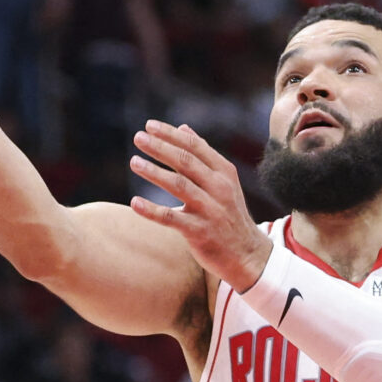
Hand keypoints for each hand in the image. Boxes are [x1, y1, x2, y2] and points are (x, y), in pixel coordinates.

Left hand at [126, 121, 271, 293]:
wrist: (247, 255)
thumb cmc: (229, 215)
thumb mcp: (223, 182)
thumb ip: (203, 155)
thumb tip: (183, 128)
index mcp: (224, 173)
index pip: (195, 147)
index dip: (171, 135)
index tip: (149, 125)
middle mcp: (219, 188)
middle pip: (186, 162)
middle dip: (161, 148)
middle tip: (139, 138)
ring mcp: (210, 210)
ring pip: (179, 185)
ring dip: (154, 173)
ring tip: (134, 162)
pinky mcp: (200, 232)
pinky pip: (172, 218)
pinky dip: (152, 211)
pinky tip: (135, 203)